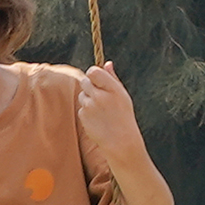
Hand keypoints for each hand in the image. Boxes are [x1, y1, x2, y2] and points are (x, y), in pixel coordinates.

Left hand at [75, 59, 151, 173]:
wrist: (120, 141)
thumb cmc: (124, 116)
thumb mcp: (123, 96)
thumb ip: (113, 78)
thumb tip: (107, 63)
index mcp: (112, 88)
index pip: (93, 71)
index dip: (93, 74)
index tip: (97, 79)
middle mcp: (100, 96)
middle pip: (85, 81)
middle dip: (90, 86)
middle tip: (100, 97)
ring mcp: (90, 106)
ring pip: (82, 95)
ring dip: (88, 99)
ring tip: (101, 111)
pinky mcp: (83, 115)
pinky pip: (81, 108)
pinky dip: (87, 111)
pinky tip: (97, 119)